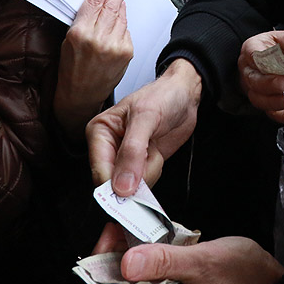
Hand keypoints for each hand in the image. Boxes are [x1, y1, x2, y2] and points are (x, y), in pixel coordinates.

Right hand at [54, 0, 133, 136]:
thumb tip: (100, 1)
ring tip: (119, 2)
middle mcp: (98, 38)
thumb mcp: (69, 40)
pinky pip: (126, 31)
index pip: (95, 1)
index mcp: (79, 33)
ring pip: (121, 17)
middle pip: (111, 6)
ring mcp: (114, 46)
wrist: (81, 95)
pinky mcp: (126, 52)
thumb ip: (84, 20)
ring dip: (121, 8)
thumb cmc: (72, 69)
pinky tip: (118, 25)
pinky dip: (123, 26)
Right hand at [87, 59, 201, 195]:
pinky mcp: (139, 165)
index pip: (100, 171)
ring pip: (131, 186)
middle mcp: (108, 148)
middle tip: (149, 154)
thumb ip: (133, 151)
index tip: (133, 187)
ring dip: (149, 171)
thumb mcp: (146, 117)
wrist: (183, 96)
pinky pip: (144, 184)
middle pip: (114, 183)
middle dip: (137, 175)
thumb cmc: (163, 96)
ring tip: (153, 147)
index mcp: (100, 132)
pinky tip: (156, 153)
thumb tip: (122, 185)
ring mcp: (124, 158)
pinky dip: (154, 171)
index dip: (116, 184)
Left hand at [121, 238, 283, 283]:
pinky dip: (140, 261)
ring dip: (124, 258)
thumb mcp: (204, 261)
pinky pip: (146, 281)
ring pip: (130, 283)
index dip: (105, 264)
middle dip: (112, 257)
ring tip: (127, 233)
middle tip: (117, 229)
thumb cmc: (246, 277)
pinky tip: (144, 246)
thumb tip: (127, 261)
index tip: (109, 235)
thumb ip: (164, 261)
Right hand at [238, 26, 283, 122]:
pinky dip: (279, 114)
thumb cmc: (274, 49)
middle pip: (254, 81)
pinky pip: (267, 112)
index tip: (280, 69)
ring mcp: (252, 89)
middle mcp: (248, 71)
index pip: (254, 56)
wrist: (268, 63)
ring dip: (274, 102)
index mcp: (251, 51)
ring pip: (258, 98)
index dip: (265, 64)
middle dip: (269, 85)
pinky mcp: (262, 103)